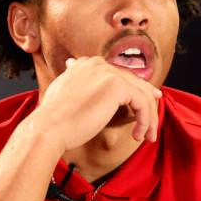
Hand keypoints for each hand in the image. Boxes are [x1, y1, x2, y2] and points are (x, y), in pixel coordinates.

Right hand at [33, 56, 161, 151]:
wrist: (49, 128)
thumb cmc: (55, 119)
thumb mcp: (64, 93)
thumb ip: (75, 81)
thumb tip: (72, 68)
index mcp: (86, 64)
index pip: (120, 76)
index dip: (136, 90)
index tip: (146, 105)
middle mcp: (98, 64)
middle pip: (134, 82)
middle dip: (147, 104)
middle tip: (152, 125)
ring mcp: (108, 73)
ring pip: (142, 94)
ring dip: (148, 117)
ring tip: (146, 136)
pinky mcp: (117, 86)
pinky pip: (142, 102)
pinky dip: (145, 120)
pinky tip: (139, 134)